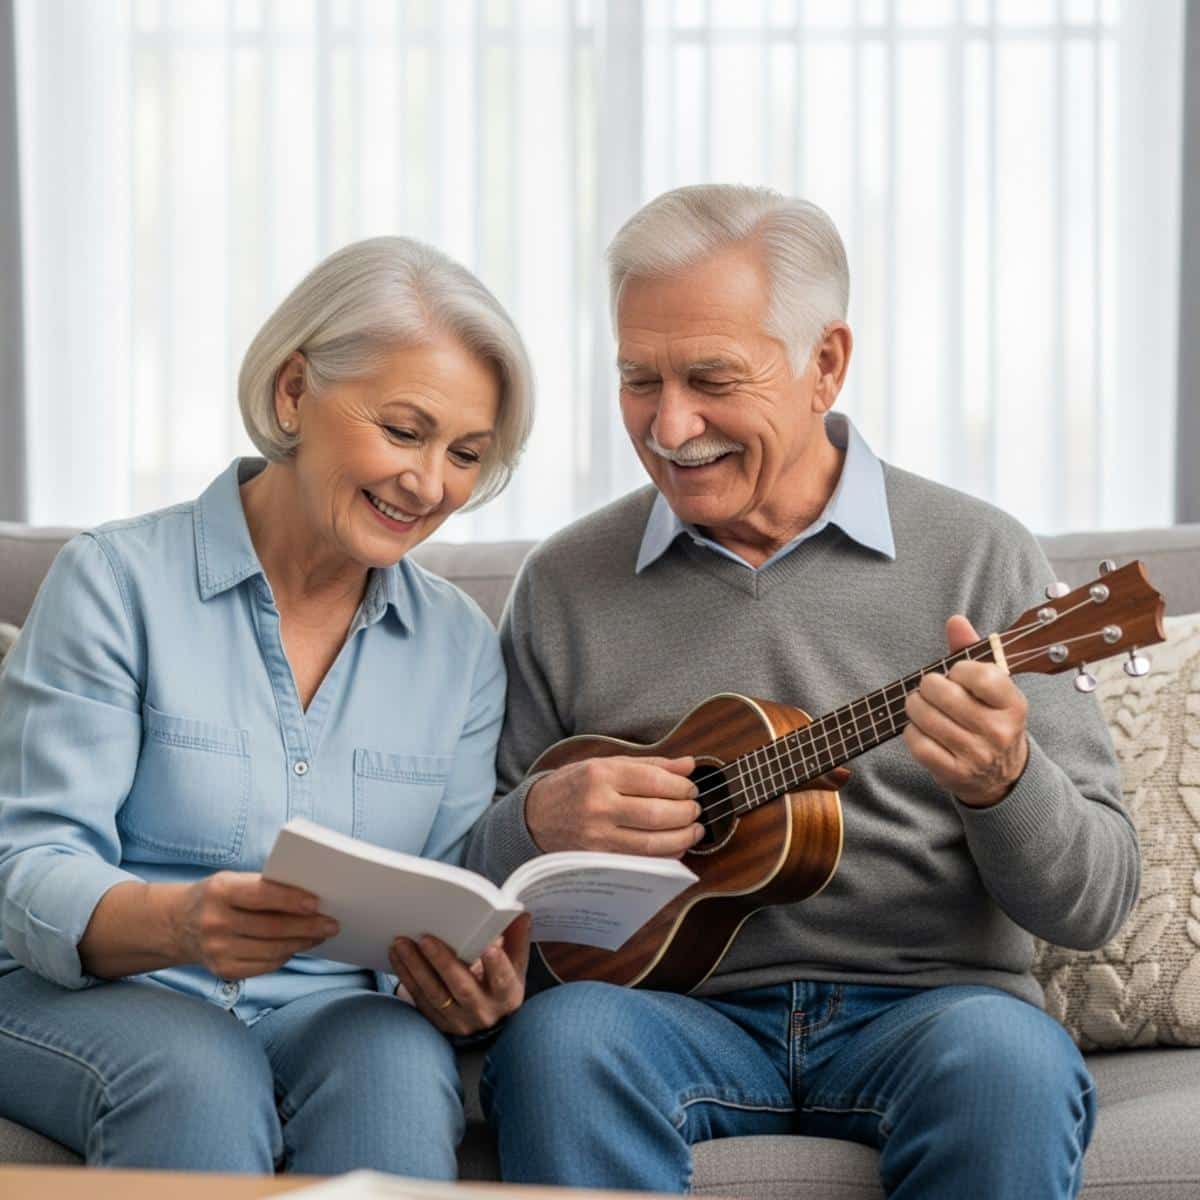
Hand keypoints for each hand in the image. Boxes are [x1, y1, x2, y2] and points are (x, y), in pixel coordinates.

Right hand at [172, 872, 337, 978]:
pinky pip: (263, 965)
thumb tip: (309, 898)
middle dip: (307, 926)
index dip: (291, 899)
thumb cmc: (218, 896)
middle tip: (332, 924)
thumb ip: (264, 887)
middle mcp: (215, 922)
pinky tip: (297, 947)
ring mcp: (217, 950)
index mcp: (220, 891)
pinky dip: (284, 956)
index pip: (261, 895)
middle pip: (272, 928)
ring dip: (302, 943)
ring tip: (321, 935)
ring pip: (271, 950)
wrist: (177, 924)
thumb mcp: (233, 880)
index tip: (317, 903)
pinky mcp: (222, 970)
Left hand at [389, 913, 531, 1034]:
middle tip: (426, 938)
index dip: (496, 965)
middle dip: (443, 962)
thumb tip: (521, 913)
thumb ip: (517, 938)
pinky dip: (406, 975)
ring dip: (415, 967)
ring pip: (434, 993)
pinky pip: (418, 997)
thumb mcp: (515, 963)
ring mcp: (458, 1019)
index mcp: (507, 995)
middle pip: (462, 987)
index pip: (503, 979)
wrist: (486, 1016)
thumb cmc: (500, 981)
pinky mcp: (437, 1020)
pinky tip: (397, 954)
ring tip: (401, 942)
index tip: (489, 946)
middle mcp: (483, 1011)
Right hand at [525, 755, 703, 855]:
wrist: (534, 817)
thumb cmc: (574, 786)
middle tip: (695, 809)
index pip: (654, 781)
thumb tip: (689, 765)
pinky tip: (676, 846)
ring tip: (693, 829)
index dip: (681, 787)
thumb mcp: (606, 764)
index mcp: (601, 775)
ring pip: (654, 844)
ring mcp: (598, 838)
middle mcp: (598, 807)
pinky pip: (643, 862)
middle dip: (686, 813)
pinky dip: (666, 856)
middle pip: (658, 814)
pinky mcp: (600, 861)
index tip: (691, 788)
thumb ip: (650, 764)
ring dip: (683, 838)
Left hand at [903, 615, 1029, 808]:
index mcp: (1014, 705)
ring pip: (926, 717)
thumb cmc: (990, 718)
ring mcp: (976, 755)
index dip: (958, 669)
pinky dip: (911, 731)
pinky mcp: (954, 773)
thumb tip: (955, 621)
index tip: (956, 674)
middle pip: (944, 694)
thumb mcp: (991, 686)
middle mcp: (999, 732)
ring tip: (920, 705)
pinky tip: (920, 728)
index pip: (980, 675)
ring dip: (914, 706)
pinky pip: (917, 742)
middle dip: (927, 686)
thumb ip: (971, 651)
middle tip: (928, 689)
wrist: (1000, 775)